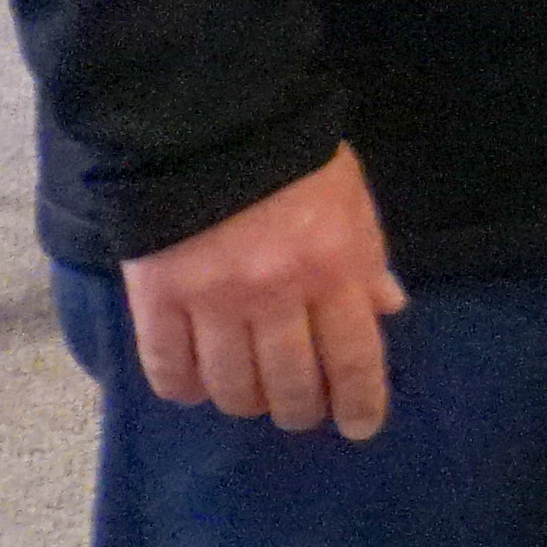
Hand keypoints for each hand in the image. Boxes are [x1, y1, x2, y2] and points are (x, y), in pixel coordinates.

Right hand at [120, 146, 404, 439]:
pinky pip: (169, 370)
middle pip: (290, 385)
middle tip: (301, 413)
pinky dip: (185, 389)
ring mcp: (212, 301)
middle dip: (300, 410)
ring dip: (246, 404)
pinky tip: (195, 388)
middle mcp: (276, 294)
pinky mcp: (156, 300)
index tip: (359, 427)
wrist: (207, 119)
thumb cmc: (292, 157)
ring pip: (231, 387)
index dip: (360, 402)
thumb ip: (368, 257)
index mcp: (333, 267)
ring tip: (252, 399)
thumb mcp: (351, 198)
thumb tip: (390, 310)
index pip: (355, 357)